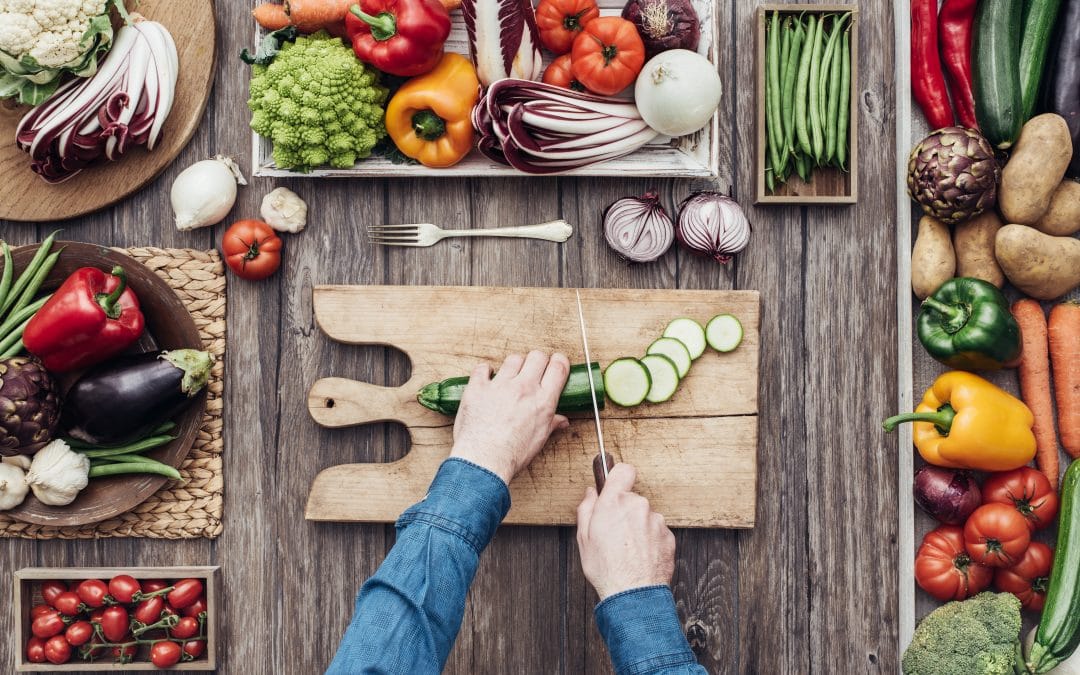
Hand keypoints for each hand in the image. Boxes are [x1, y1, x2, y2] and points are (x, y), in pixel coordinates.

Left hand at [450, 351, 570, 483]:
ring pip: (513, 359)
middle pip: (537, 356)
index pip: (558, 367)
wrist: (484, 460)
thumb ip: (551, 424)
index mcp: (543, 400)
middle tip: (533, 370)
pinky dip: (486, 371)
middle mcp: (524, 388)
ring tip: (510, 377)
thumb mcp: (539, 439)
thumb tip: (561, 421)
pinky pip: (483, 368)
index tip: (555, 363)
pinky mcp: (478, 387)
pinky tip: (487, 378)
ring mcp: (500, 385)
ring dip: (514, 365)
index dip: (559, 361)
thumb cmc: (512, 454)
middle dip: (538, 360)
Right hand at [576, 463, 675, 600]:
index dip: (618, 476)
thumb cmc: (606, 568)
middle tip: (614, 533)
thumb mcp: (583, 537)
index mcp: (615, 502)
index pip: (623, 470)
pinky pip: (657, 532)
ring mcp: (656, 521)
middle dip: (624, 511)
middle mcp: (638, 506)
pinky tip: (640, 556)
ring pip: (645, 517)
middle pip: (632, 499)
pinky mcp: (668, 536)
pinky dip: (650, 541)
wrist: (633, 594)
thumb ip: (587, 508)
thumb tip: (591, 493)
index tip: (614, 485)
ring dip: (638, 528)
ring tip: (628, 550)